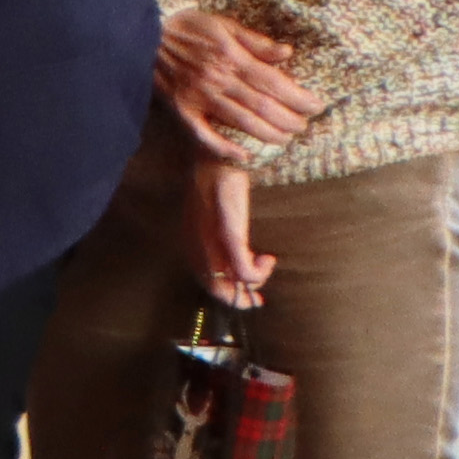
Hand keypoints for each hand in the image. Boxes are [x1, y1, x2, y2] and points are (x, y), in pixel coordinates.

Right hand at [160, 3, 314, 162]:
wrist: (141, 32)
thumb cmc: (186, 26)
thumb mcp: (224, 25)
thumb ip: (256, 42)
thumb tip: (287, 53)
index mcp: (231, 58)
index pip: (274, 82)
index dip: (299, 97)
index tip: (316, 106)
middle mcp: (218, 80)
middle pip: (263, 106)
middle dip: (289, 119)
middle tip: (303, 125)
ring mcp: (198, 97)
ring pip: (241, 122)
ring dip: (268, 134)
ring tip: (285, 139)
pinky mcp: (181, 109)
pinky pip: (204, 134)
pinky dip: (224, 147)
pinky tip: (243, 155)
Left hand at [195, 153, 272, 307]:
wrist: (219, 159)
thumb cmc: (219, 186)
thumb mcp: (217, 217)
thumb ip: (222, 239)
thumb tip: (238, 262)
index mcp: (191, 242)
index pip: (204, 280)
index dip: (226, 295)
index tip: (250, 299)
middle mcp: (196, 244)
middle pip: (214, 286)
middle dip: (239, 298)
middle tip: (259, 297)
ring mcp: (211, 238)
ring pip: (228, 280)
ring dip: (253, 281)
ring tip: (266, 263)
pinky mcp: (228, 231)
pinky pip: (240, 265)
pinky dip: (255, 271)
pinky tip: (267, 258)